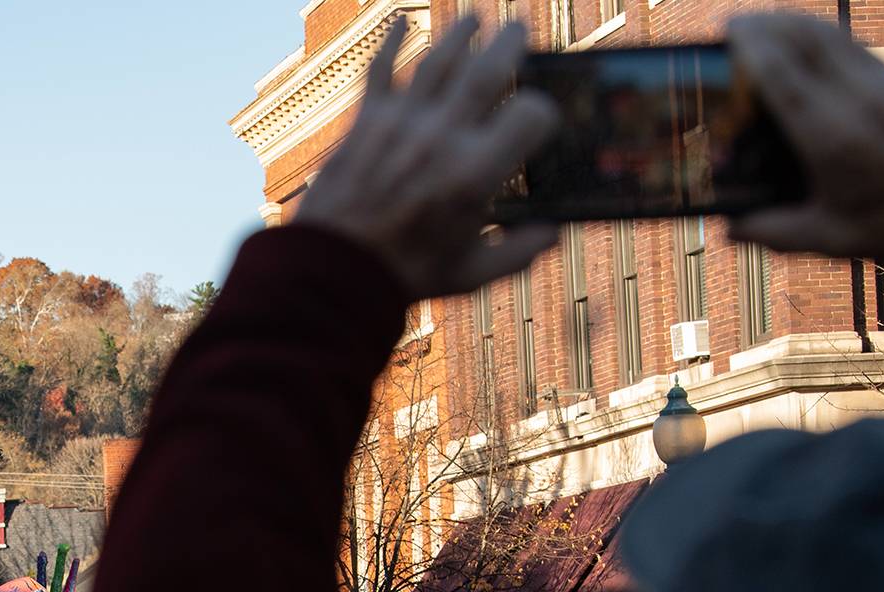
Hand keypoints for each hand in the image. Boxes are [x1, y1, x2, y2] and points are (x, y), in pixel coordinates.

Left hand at [296, 17, 558, 299]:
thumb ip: (517, 252)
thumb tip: (552, 235)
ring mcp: (402, 123)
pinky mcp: (365, 121)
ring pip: (438, 60)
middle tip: (520, 29)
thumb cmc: (404, 274)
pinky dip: (391, 42)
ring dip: (460, 34)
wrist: (331, 269)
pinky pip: (380, 69)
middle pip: (488, 69)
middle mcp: (442, 136)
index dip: (544, 112)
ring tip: (476, 19)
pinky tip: (401, 22)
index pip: (530, 115)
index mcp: (476, 172)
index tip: (541, 119)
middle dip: (510, 44)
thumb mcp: (471, 272)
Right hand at [726, 13, 883, 273]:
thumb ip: (774, 231)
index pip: (782, 71)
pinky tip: (818, 49)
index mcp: (833, 137)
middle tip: (738, 24)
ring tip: (770, 27)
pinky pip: (860, 49)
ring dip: (799, 24)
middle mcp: (861, 100)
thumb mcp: (831, 239)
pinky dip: (829, 39)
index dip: (751, 44)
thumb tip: (731, 229)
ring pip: (836, 36)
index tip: (728, 30)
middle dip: (768, 23)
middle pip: (808, 38)